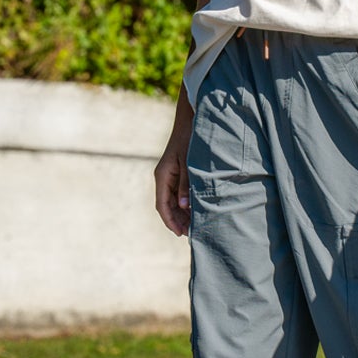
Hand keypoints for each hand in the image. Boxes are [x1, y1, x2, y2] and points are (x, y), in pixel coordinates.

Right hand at [154, 111, 192, 235]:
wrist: (190, 123)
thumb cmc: (190, 142)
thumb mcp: (189, 165)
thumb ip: (186, 185)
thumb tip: (184, 207)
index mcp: (162, 176)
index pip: (162, 205)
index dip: (170, 221)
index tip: (180, 233)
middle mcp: (163, 178)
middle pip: (167, 205)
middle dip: (177, 220)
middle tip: (190, 234)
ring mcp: (169, 176)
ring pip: (173, 201)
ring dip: (181, 214)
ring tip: (194, 226)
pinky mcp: (176, 173)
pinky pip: (178, 193)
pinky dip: (185, 204)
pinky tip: (195, 211)